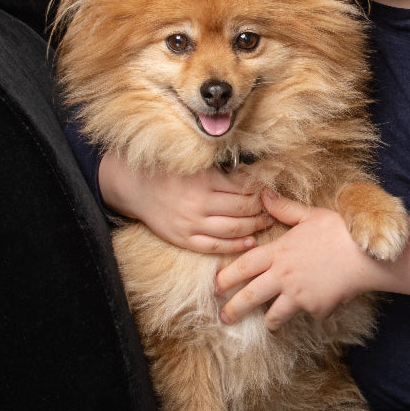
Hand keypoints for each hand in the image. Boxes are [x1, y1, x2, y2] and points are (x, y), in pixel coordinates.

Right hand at [98, 151, 272, 253]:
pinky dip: (235, 246)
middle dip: (262, 210)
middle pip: (242, 209)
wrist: (136, 187)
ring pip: (233, 229)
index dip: (260, 191)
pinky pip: (215, 246)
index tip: (270, 192)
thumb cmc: (169, 172)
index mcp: (204, 180)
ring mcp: (191, 223)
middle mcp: (199, 203)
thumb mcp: (195, 164)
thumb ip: (221, 170)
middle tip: (273, 209)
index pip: (242, 188)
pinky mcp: (184, 239)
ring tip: (267, 222)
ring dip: (254, 227)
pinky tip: (250, 242)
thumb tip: (253, 176)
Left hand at [216, 190, 374, 329]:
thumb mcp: (310, 215)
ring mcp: (298, 295)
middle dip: (233, 310)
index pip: (242, 267)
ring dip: (270, 320)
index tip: (214, 288)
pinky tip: (320, 303)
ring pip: (274, 316)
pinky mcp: (315, 309)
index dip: (224, 279)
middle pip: (249, 297)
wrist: (366, 256)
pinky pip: (307, 314)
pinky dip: (311, 311)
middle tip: (223, 318)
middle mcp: (283, 276)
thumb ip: (284, 209)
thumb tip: (264, 194)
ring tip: (268, 323)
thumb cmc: (339, 232)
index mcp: (278, 252)